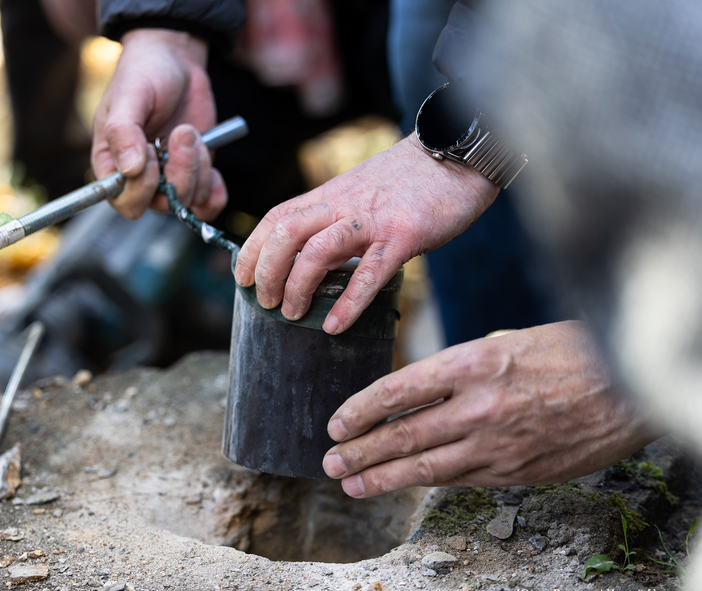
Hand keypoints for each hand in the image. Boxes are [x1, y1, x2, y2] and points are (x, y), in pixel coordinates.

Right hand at [91, 29, 226, 221]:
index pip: (126, 202)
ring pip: (189, 199)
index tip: (153, 150)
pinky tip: (212, 166)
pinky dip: (215, 190)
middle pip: (163, 203)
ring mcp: (169, 179)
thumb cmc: (143, 76)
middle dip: (180, 171)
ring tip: (191, 132)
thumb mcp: (129, 97)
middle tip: (183, 132)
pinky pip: (207, 204)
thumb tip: (131, 169)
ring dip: (198, 166)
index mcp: (112, 166)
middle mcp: (139, 180)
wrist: (175, 62)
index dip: (143, 186)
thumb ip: (124, 131)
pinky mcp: (195, 174)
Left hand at [233, 134, 497, 333]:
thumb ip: (336, 220)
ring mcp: (373, 220)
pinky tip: (334, 326)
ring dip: (296, 286)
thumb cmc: (413, 180)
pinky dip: (348, 303)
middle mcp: (344, 205)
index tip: (241, 277)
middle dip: (265, 270)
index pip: (275, 218)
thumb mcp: (362, 193)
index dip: (251, 249)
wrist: (459, 154)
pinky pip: (369, 274)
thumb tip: (313, 257)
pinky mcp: (404, 236)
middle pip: (284, 232)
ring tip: (291, 314)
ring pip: (317, 251)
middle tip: (265, 302)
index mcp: (331, 196)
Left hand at [322, 321, 661, 496]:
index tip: (337, 422)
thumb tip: (422, 390)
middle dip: (360, 451)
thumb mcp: (509, 341)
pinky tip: (405, 483)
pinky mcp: (515, 472)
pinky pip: (459, 479)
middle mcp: (478, 407)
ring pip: (424, 466)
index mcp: (472, 363)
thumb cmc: (570, 353)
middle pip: (402, 435)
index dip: (360, 410)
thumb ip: (463, 368)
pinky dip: (427, 481)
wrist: (631, 388)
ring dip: (382, 477)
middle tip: (331, 461)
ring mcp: (497, 445)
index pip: (397, 391)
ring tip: (352, 483)